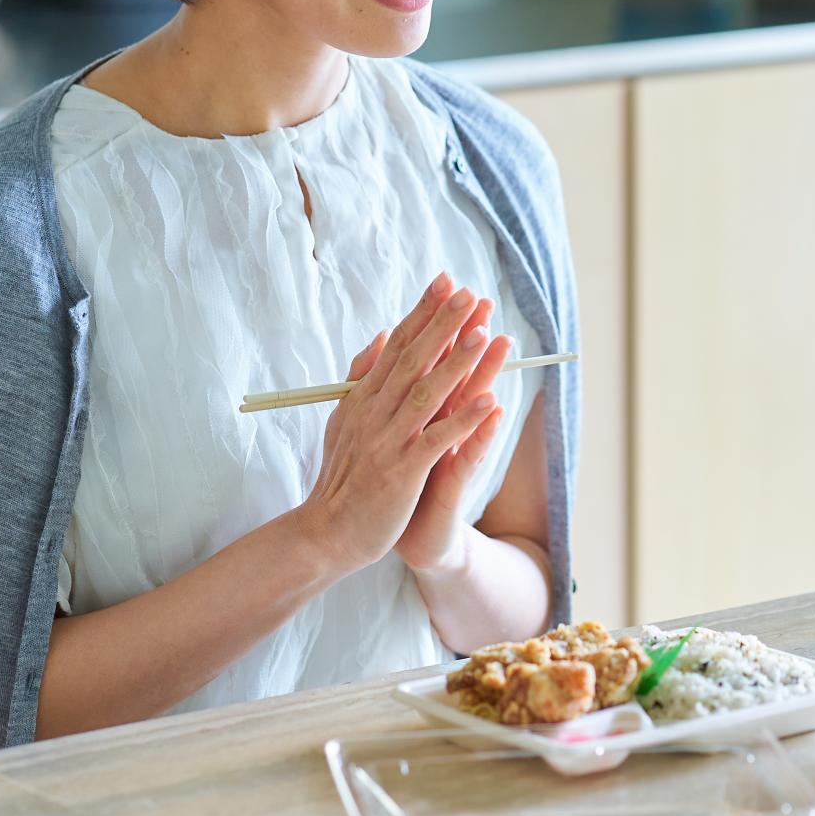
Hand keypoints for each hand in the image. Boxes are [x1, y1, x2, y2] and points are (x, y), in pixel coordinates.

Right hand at [295, 273, 497, 575]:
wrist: (326, 533)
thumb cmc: (341, 478)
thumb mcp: (344, 421)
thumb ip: (361, 379)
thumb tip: (378, 335)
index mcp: (364, 398)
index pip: (396, 345)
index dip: (422, 312)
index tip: (445, 281)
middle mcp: (374, 413)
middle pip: (412, 360)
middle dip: (442, 324)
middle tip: (468, 293)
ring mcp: (387, 441)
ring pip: (425, 394)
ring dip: (456, 363)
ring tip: (483, 333)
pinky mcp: (401, 472)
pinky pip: (436, 441)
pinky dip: (462, 421)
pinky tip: (488, 401)